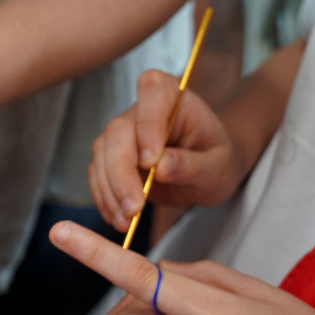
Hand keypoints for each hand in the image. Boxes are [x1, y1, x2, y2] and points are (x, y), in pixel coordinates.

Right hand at [88, 69, 241, 232]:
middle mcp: (140, 109)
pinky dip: (105, 198)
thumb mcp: (217, 165)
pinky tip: (118, 218)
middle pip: (118, 132)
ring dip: (111, 191)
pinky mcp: (109, 156)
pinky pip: (97, 174)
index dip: (147, 125)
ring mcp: (121, 133)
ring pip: (102, 155)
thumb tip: (160, 167)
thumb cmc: (216, 160)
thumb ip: (190, 164)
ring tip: (127, 221)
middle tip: (135, 207)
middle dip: (122, 172)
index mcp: (171, 95)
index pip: (153, 93)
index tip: (151, 161)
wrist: (206, 170)